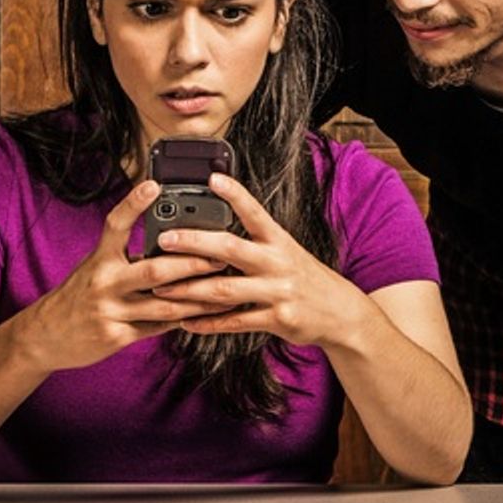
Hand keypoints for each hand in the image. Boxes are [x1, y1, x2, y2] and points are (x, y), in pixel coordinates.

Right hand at [17, 180, 232, 370]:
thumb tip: (169, 237)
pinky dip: (183, 319)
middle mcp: (103, 282)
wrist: (45, 336)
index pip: (116, 224)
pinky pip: (157, 327)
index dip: (134, 203)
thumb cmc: (79, 294)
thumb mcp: (95, 267)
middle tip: (220, 256)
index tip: (154, 185)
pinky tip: (205, 314)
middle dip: (191, 264)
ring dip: (198, 298)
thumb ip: (125, 255)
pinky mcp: (116, 336)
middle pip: (154, 269)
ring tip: (224, 290)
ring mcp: (110, 311)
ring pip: (163, 304)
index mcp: (99, 259)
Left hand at [151, 173, 369, 347]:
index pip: (255, 212)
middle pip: (230, 248)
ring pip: (225, 290)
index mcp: (279, 240)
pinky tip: (186, 321)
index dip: (235, 195)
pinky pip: (235, 322)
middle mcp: (278, 262)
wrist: (341, 312)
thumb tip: (214, 232)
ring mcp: (278, 292)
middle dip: (194, 243)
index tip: (213, 179)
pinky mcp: (277, 319)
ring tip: (161, 288)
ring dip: (189, 289)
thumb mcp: (287, 251)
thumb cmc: (305, 277)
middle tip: (164, 239)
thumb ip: (256, 242)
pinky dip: (208, 323)